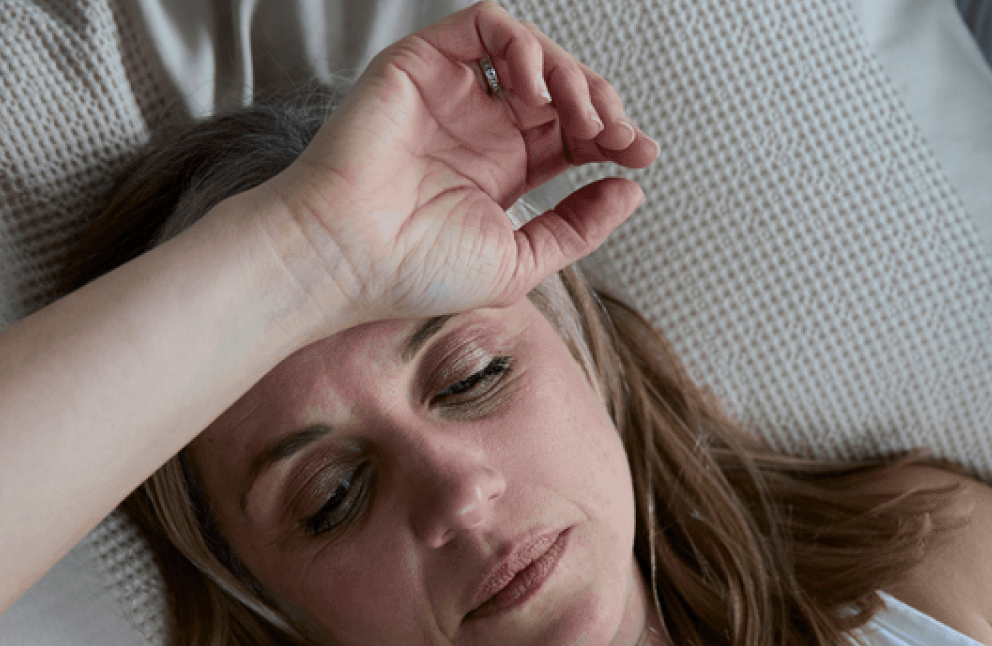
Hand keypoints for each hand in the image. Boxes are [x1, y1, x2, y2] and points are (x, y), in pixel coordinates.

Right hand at [267, 1, 658, 321]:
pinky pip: (486, 26)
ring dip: (573, 75)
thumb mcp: (521, 260)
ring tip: (584, 118)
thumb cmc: (416, 272)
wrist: (350, 258)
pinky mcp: (424, 63)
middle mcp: (480, 126)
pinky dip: (524, 46)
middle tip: (620, 136)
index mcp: (502, 170)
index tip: (642, 156)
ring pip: (533, 52)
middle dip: (604, 105)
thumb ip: (578, 227)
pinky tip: (533, 93)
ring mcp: (453, 93)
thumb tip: (631, 190)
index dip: (614, 136)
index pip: (572, 132)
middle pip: (562, 89)